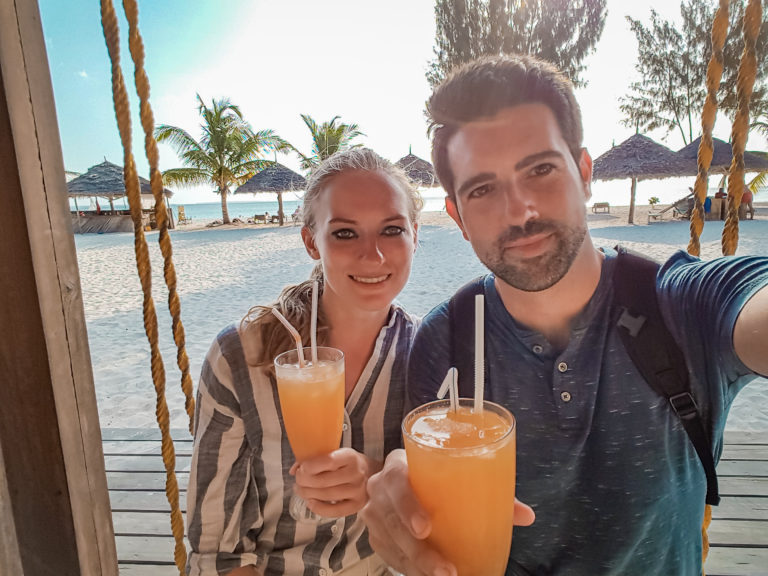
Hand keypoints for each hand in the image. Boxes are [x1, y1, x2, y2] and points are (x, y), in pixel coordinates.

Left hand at [292, 448, 381, 517]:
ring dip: (308, 494)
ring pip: (326, 496)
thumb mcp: (336, 453)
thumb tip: (294, 470)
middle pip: (323, 481)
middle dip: (304, 482)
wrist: (372, 473)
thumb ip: (315, 459)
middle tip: (298, 481)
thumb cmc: (349, 462)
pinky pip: (334, 511)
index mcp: (350, 456)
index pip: (327, 461)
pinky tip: (311, 502)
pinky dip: (319, 508)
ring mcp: (358, 491)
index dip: (309, 466)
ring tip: (301, 491)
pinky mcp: (357, 506)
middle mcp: (356, 473)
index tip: (301, 468)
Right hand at [360, 449, 535, 575]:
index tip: (426, 528)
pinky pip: (390, 556)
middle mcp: (379, 487)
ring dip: (417, 566)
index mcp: (398, 464)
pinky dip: (410, 569)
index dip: (408, 505)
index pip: (396, 480)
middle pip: (391, 520)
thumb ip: (490, 490)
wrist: (397, 479)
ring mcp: (374, 513)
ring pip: (391, 543)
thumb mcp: (455, 474)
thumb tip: (526, 515)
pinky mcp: (374, 535)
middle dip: (418, 550)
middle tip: (446, 570)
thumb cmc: (433, 475)